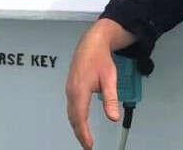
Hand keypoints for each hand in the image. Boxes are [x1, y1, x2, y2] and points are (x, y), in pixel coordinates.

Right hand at [65, 18, 135, 148]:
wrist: (92, 43)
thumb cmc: (100, 58)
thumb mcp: (109, 79)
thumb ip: (111, 99)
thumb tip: (113, 117)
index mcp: (79, 90)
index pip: (80, 118)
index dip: (84, 133)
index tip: (89, 145)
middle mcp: (71, 91)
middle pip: (73, 118)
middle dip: (79, 133)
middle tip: (87, 145)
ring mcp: (69, 89)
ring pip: (71, 113)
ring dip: (77, 126)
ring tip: (84, 137)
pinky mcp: (71, 87)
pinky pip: (71, 106)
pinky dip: (75, 117)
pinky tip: (80, 122)